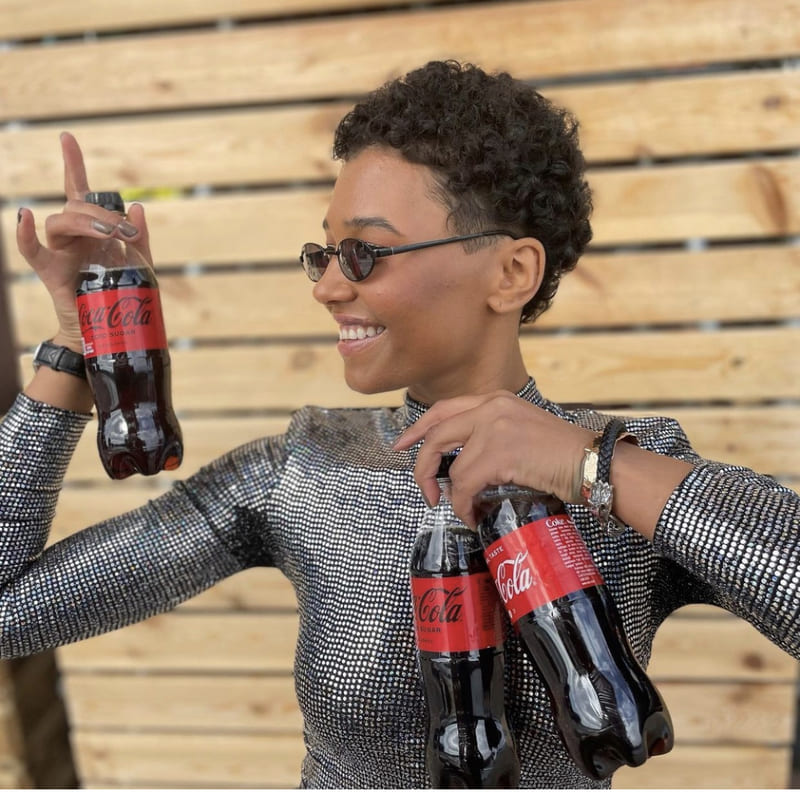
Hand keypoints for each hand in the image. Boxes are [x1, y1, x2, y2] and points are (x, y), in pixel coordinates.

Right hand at [16, 132, 152, 350]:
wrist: (105, 330)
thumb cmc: (120, 296)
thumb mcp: (140, 266)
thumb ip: (139, 238)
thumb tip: (137, 207)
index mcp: (91, 228)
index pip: (79, 191)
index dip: (72, 163)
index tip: (66, 136)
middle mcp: (71, 235)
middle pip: (77, 207)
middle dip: (104, 214)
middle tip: (126, 231)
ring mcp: (58, 250)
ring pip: (61, 221)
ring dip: (85, 222)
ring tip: (109, 234)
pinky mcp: (49, 270)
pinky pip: (30, 249)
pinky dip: (24, 234)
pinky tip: (24, 216)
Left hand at [393, 391, 595, 526]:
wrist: (593, 462)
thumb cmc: (564, 455)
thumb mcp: (523, 430)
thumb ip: (493, 435)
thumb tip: (463, 464)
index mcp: (496, 398)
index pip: (445, 409)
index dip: (419, 427)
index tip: (403, 444)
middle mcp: (491, 407)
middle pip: (436, 434)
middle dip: (421, 464)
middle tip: (423, 489)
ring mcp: (494, 428)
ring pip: (451, 467)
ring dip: (452, 495)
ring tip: (463, 510)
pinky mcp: (499, 453)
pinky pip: (465, 485)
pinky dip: (464, 505)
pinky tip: (473, 515)